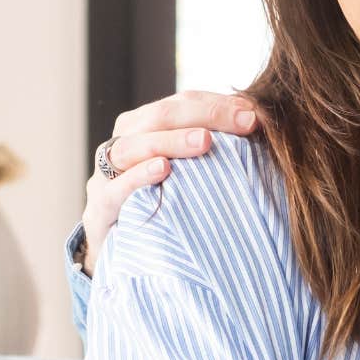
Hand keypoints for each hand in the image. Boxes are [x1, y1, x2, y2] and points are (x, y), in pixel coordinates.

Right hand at [81, 90, 258, 273]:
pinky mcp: (99, 208)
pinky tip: (163, 170)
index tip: (254, 113)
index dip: (217, 104)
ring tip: (206, 142)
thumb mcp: (189, 176)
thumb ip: (214, 152)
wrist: (122, 256)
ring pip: (133, 146)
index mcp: (144, 127)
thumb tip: (261, 128)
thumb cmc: (163, 209)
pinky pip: (116, 187)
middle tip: (245, 122)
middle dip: (205, 116)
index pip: (181, 103)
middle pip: (158, 117)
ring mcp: (106, 175)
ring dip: (172, 140)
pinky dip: (138, 175)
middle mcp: (123, 143)